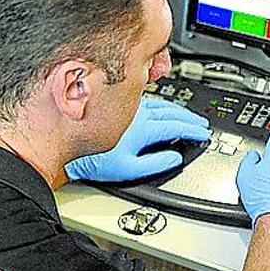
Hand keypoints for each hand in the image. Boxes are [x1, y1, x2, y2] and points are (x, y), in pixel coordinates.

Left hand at [65, 98, 210, 181]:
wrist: (66, 143)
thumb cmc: (93, 160)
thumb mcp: (129, 169)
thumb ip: (155, 164)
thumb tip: (174, 158)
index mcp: (143, 127)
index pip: (175, 127)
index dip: (193, 131)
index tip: (203, 134)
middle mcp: (136, 112)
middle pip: (171, 112)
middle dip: (189, 118)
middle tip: (201, 124)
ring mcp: (127, 107)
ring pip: (160, 104)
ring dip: (177, 110)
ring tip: (187, 117)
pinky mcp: (119, 106)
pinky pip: (147, 101)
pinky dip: (161, 105)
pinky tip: (160, 109)